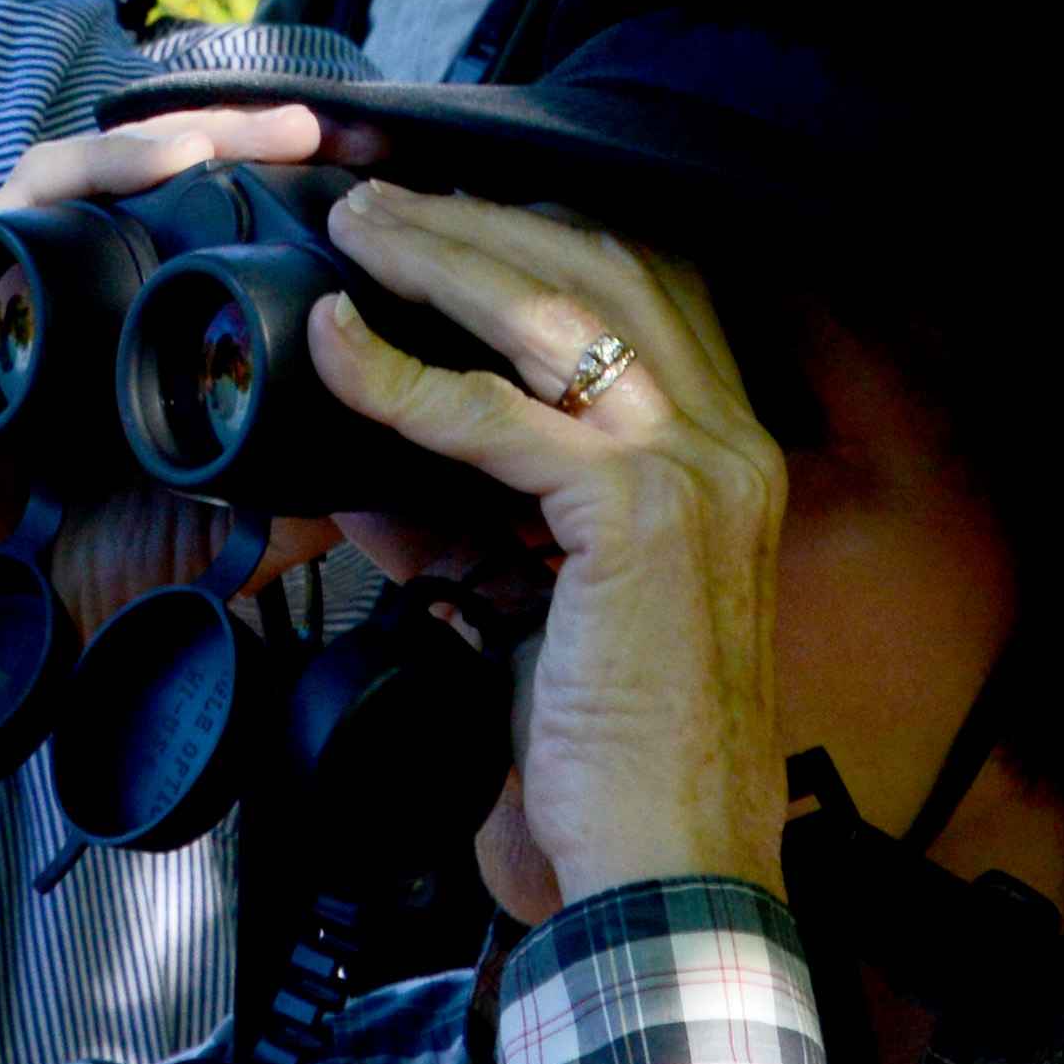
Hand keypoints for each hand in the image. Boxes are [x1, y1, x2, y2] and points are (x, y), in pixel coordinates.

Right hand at [0, 107, 338, 867]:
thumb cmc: (85, 574)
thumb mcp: (221, 530)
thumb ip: (292, 501)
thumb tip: (389, 471)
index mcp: (143, 333)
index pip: (216, 231)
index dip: (288, 195)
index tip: (377, 187)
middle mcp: (87, 294)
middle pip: (171, 182)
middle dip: (260, 143)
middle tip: (342, 132)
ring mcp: (30, 282)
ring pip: (112, 166)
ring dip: (202, 132)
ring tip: (283, 129)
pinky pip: (37, 190)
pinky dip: (106, 161)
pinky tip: (177, 156)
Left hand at [309, 184, 789, 902]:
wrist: (668, 862)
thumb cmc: (614, 760)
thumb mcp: (539, 608)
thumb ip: (473, 523)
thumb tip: (369, 463)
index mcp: (726, 457)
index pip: (646, 291)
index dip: (543, 231)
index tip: (449, 212)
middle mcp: (726, 444)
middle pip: (603, 267)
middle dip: (482, 218)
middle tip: (380, 201)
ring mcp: (692, 472)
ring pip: (553, 311)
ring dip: (441, 256)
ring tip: (357, 231)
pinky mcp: (634, 519)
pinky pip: (499, 416)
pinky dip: (404, 376)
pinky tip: (336, 349)